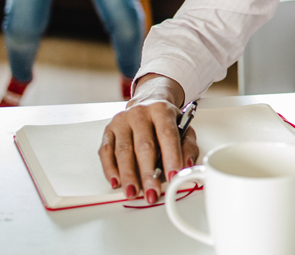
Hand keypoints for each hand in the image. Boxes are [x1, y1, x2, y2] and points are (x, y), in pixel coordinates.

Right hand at [98, 74, 198, 203]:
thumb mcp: (184, 128)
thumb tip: (187, 166)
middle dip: (148, 173)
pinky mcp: (109, 130)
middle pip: (144, 146)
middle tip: (152, 192)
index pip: (167, 135)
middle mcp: (140, 113)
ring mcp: (122, 121)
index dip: (171, 157)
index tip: (173, 176)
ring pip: (123, 151)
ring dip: (128, 175)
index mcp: (161, 110)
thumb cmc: (166, 120)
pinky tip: (116, 182)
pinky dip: (110, 169)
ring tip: (133, 193)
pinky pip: (106, 151)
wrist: (148, 101)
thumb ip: (188, 147)